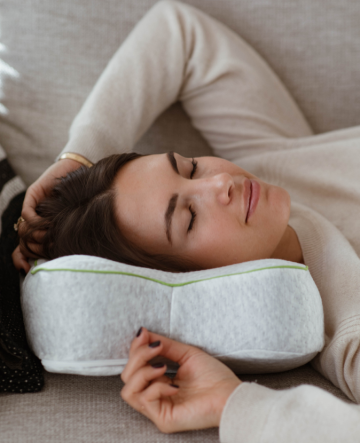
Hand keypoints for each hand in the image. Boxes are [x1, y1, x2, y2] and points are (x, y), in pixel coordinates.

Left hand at [12, 158, 82, 272]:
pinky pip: (27, 215)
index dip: (22, 259)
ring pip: (22, 229)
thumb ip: (69, 237)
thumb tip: (63, 258)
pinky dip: (35, 222)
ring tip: (50, 235)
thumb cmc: (86, 199)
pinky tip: (48, 223)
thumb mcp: (77, 222)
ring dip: (36, 236)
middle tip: (46, 250)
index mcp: (45, 228)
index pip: (25, 248)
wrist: (83, 172)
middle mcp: (37, 219)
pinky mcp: (33, 196)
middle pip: (22, 241)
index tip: (28, 269)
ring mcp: (34, 207)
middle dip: (31, 250)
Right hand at [120, 327, 241, 433]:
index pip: (134, 367)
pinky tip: (174, 385)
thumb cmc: (214, 377)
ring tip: (163, 366)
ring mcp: (158, 410)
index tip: (143, 333)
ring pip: (129, 391)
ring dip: (143, 372)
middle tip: (155, 348)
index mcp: (159, 383)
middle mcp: (155, 397)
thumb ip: (164, 345)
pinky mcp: (163, 419)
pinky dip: (157, 387)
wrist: (231, 394)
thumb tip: (143, 333)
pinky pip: (146, 400)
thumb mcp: (185, 354)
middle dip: (137, 357)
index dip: (135, 349)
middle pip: (127, 377)